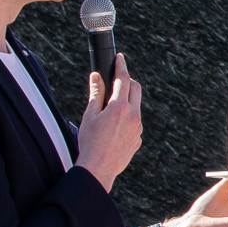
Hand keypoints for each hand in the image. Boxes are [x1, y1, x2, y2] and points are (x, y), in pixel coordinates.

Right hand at [74, 53, 142, 191]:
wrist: (99, 168)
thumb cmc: (90, 141)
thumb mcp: (90, 115)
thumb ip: (96, 93)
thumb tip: (97, 76)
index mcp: (120, 107)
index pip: (123, 79)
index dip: (121, 66)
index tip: (120, 58)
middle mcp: (133, 116)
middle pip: (136, 89)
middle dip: (127, 80)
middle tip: (116, 79)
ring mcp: (138, 128)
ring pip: (136, 106)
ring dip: (126, 100)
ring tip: (110, 106)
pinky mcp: (138, 138)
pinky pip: (134, 122)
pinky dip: (126, 117)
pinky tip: (113, 126)